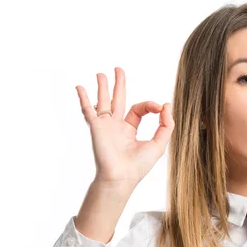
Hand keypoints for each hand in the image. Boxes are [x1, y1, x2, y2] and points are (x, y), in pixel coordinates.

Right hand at [75, 67, 174, 187]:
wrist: (121, 176)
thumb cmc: (139, 165)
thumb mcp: (159, 144)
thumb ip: (166, 125)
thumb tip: (167, 105)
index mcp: (130, 131)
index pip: (138, 110)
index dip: (150, 105)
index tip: (160, 107)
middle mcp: (116, 127)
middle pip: (118, 100)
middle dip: (119, 85)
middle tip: (118, 69)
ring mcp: (105, 126)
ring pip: (103, 101)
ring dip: (102, 87)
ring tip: (101, 74)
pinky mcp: (96, 127)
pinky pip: (88, 110)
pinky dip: (84, 99)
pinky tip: (79, 87)